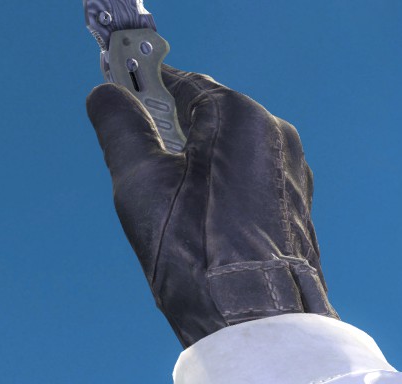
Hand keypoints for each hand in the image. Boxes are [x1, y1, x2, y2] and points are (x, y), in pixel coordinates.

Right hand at [86, 65, 337, 347]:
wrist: (255, 320)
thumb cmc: (195, 250)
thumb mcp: (139, 179)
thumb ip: (118, 126)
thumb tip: (104, 94)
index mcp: (240, 117)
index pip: (181, 81)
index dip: (143, 83)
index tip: (118, 86)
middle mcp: (274, 134)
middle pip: (206, 113)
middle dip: (168, 126)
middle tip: (135, 152)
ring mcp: (291, 170)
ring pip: (227, 146)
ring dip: (194, 156)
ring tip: (165, 192)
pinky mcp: (297, 202)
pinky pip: (248, 172)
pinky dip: (218, 179)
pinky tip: (197, 212)